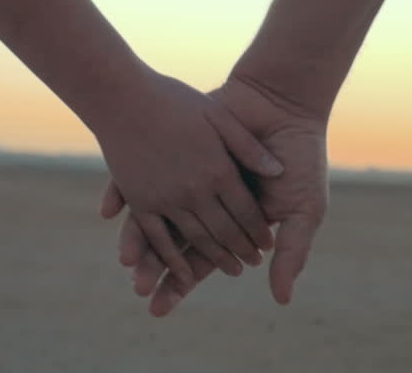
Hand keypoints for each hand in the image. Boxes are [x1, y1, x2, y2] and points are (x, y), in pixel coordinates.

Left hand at [102, 77, 329, 314]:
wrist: (285, 103)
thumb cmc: (301, 157)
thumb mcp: (304, 209)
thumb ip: (292, 252)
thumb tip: (281, 300)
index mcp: (230, 222)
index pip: (200, 260)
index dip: (181, 283)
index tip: (159, 307)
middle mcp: (204, 204)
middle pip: (173, 243)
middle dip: (154, 268)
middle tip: (137, 289)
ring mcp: (186, 178)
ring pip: (153, 214)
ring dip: (135, 238)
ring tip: (124, 258)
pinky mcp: (173, 152)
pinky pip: (140, 174)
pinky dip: (122, 193)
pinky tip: (107, 210)